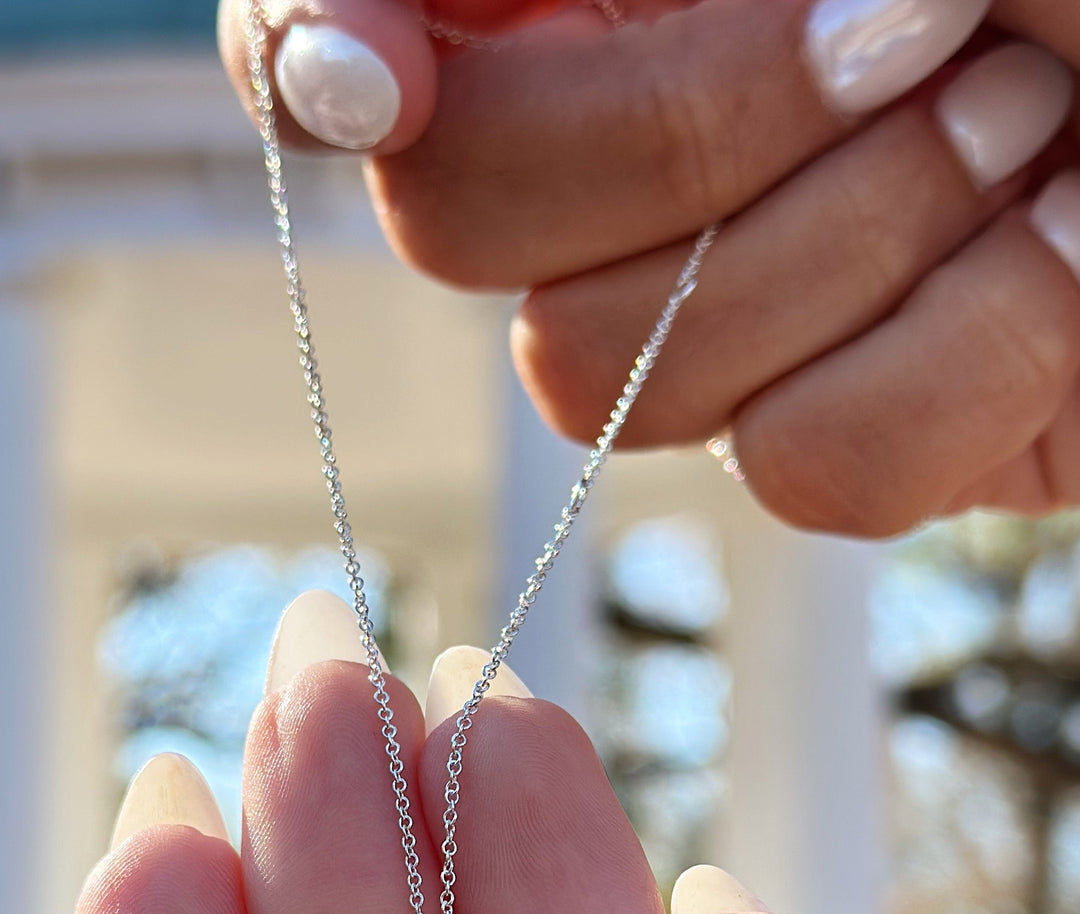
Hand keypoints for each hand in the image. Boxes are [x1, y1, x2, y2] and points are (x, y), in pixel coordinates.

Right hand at [220, 0, 1079, 537]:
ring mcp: (732, 311)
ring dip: (859, 236)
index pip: (332, 30)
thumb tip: (324, 64)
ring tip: (1031, 124)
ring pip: (612, 380)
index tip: (373, 66)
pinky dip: (964, 365)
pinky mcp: (850, 430)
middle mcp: (636, 149)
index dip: (304, 51)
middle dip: (688, 130)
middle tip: (914, 20)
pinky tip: (1063, 261)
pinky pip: (805, 472)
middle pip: (457, 224)